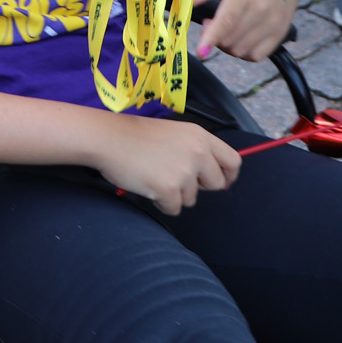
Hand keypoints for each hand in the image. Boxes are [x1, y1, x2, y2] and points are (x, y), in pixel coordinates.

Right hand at [91, 116, 240, 213]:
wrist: (108, 138)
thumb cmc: (135, 135)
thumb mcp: (174, 133)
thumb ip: (195, 149)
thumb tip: (213, 176)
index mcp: (200, 136)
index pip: (233, 160)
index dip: (229, 175)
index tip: (222, 181)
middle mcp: (197, 153)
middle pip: (216, 184)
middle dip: (198, 186)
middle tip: (177, 179)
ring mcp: (184, 172)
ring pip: (191, 198)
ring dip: (175, 194)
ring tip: (155, 175)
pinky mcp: (169, 189)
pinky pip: (174, 208)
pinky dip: (162, 203)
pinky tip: (149, 186)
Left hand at [192, 0, 300, 63]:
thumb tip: (183, 4)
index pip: (227, 19)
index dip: (212, 37)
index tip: (201, 51)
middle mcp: (261, 9)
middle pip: (229, 39)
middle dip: (214, 37)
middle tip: (212, 22)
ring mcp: (273, 23)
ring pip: (240, 50)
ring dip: (227, 45)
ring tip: (228, 27)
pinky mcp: (280, 35)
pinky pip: (254, 56)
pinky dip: (243, 51)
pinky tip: (241, 36)